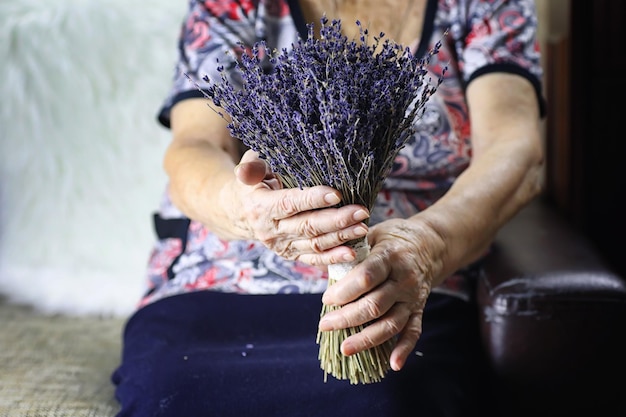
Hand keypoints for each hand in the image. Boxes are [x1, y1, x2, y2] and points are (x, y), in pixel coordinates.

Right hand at [229, 150, 370, 264]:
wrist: (241, 212)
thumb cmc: (253, 183)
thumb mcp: (249, 168)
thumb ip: (252, 166)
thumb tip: (247, 170)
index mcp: (261, 207)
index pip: (289, 204)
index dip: (313, 200)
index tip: (337, 194)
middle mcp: (271, 231)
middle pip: (307, 226)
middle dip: (337, 220)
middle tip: (361, 211)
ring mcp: (282, 246)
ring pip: (315, 244)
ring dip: (341, 237)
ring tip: (362, 227)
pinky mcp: (291, 255)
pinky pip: (314, 259)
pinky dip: (333, 258)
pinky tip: (352, 253)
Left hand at [318, 217, 445, 370]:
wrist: (431, 244)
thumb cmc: (393, 238)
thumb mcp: (373, 233)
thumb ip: (351, 249)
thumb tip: (323, 262)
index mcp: (390, 256)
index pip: (366, 277)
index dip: (344, 291)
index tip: (326, 299)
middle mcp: (403, 279)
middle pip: (375, 304)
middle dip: (347, 318)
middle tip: (324, 325)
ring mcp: (412, 297)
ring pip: (391, 323)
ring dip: (367, 339)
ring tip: (344, 348)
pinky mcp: (419, 309)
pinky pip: (414, 331)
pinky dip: (404, 349)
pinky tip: (393, 365)